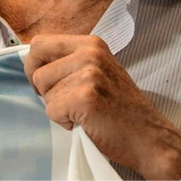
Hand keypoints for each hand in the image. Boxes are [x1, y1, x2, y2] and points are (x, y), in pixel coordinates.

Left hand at [25, 34, 180, 180]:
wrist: (148, 137)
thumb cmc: (119, 109)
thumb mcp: (98, 71)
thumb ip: (71, 62)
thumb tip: (32, 61)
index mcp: (91, 43)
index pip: (40, 43)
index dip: (35, 66)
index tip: (48, 84)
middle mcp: (90, 53)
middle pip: (36, 68)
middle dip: (41, 89)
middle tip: (61, 101)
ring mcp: (89, 74)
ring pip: (43, 92)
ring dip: (57, 108)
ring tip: (82, 113)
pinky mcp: (85, 98)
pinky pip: (51, 111)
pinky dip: (63, 122)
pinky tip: (84, 123)